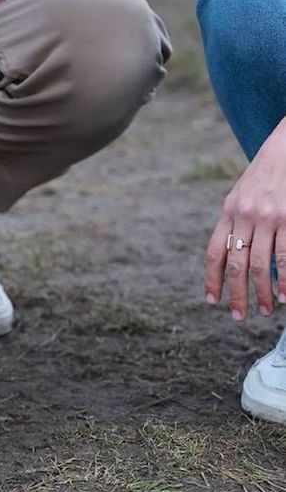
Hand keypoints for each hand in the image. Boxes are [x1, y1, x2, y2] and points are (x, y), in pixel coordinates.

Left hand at [205, 120, 285, 319]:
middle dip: (237, 294)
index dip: (212, 279)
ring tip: (265, 310)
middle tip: (240, 316)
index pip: (214, 253)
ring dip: (262, 292)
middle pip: (236, 265)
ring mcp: (268, 218)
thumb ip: (234, 221)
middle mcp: (244, 217)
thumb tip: (231, 251)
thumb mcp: (240, 194)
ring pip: (261, 265)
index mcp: (228, 212)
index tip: (213, 301)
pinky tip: (285, 296)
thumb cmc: (266, 174)